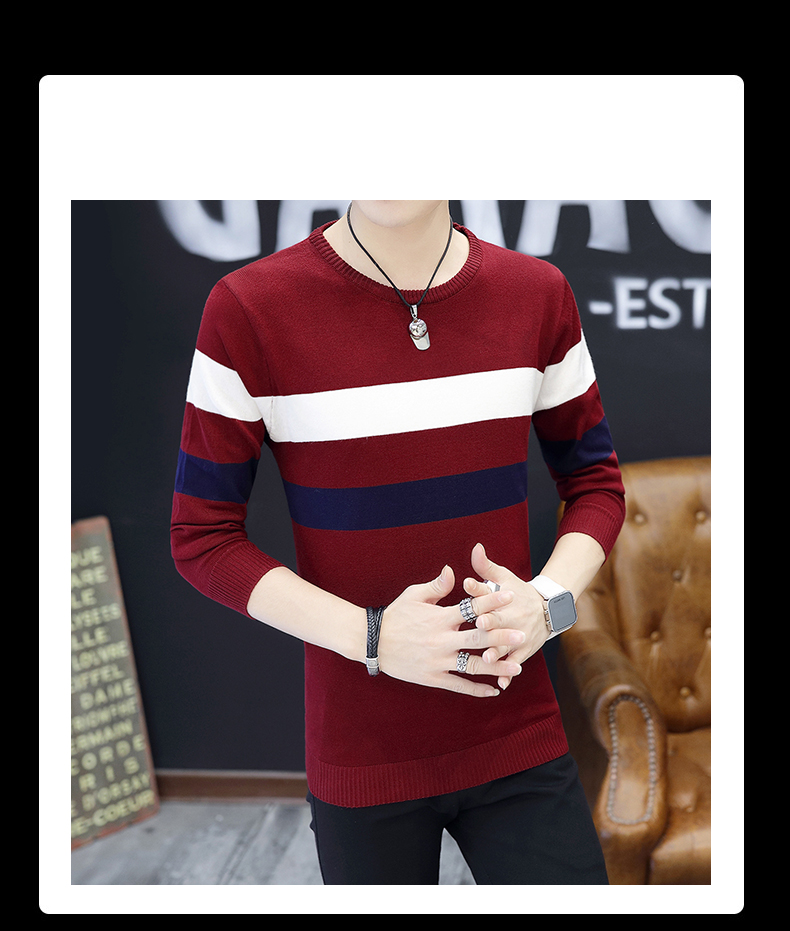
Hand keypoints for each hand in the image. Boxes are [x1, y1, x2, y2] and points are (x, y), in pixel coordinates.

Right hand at [377, 564, 526, 697]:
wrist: (372, 642)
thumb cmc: (395, 615)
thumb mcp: (413, 595)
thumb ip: (436, 586)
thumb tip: (453, 570)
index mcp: (439, 618)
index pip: (471, 607)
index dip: (492, 600)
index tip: (510, 595)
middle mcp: (441, 640)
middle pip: (478, 637)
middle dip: (502, 635)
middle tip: (522, 633)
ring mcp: (438, 661)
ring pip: (473, 665)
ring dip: (497, 666)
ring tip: (518, 665)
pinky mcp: (433, 678)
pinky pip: (459, 685)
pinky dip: (478, 689)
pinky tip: (495, 689)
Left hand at [464, 543, 548, 689]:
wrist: (547, 609)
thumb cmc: (516, 592)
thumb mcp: (503, 577)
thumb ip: (486, 566)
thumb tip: (475, 547)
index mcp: (502, 598)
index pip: (488, 590)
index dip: (478, 587)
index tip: (467, 584)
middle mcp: (511, 616)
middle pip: (498, 619)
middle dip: (490, 621)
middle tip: (480, 624)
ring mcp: (518, 634)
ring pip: (506, 644)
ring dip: (497, 651)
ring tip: (487, 658)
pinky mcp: (523, 650)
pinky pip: (515, 662)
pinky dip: (509, 673)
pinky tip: (502, 683)